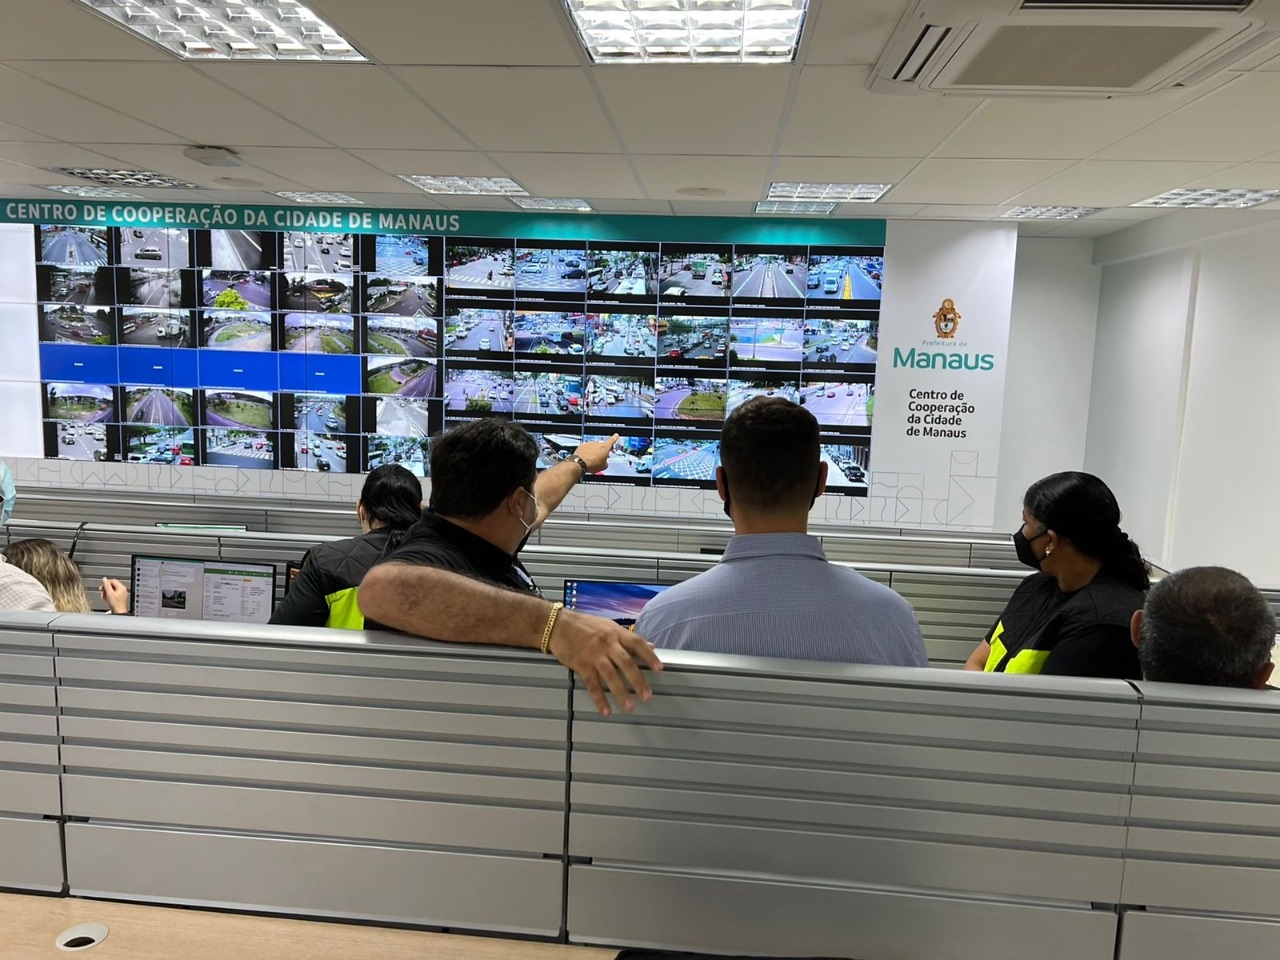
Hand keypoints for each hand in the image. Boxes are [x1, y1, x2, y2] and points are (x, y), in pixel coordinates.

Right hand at [100, 577, 129, 614]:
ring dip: (106, 593)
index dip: (106, 583)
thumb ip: (106, 585)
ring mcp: (121, 594)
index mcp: (121, 587)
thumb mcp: (109, 593)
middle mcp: (122, 590)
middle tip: (102, 592)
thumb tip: (104, 579)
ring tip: (104, 597)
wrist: (119, 612)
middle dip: (106, 589)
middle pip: (112, 585)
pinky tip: (106, 599)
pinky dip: (108, 596)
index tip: (102, 586)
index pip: (113, 580)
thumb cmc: (116, 604)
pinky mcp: (119, 599)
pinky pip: (112, 595)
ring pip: (111, 590)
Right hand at [548, 608, 662, 715]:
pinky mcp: (581, 665)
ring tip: (629, 707)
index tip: (659, 669)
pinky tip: (606, 710)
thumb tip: (650, 645)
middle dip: (638, 680)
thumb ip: (628, 637)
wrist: (557, 625)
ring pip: (610, 676)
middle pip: (626, 663)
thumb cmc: (584, 625)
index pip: (637, 643)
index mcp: (615, 633)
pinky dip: (599, 699)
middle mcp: (607, 644)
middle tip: (647, 696)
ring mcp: (594, 655)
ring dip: (621, 692)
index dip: (649, 656)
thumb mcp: (608, 625)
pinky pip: (592, 684)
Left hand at [572, 434, 619, 473]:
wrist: (579, 463)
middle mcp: (597, 443)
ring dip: (593, 452)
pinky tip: (585, 458)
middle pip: (601, 446)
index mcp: (605, 447)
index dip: (614, 438)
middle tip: (599, 458)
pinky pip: (586, 448)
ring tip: (591, 460)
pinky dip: (586, 452)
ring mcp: (589, 444)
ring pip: (593, 447)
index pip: (612, 440)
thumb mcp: (603, 466)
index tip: (616, 435)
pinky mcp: (582, 445)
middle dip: (601, 451)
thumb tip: (605, 463)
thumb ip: (606, 463)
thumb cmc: (592, 464)